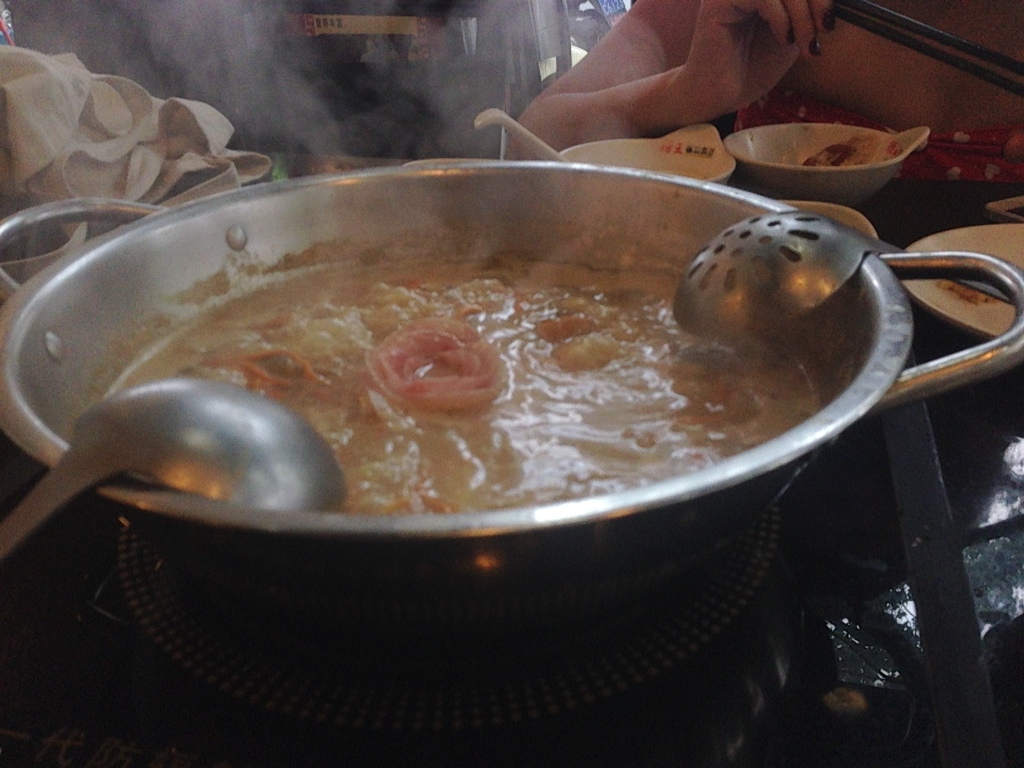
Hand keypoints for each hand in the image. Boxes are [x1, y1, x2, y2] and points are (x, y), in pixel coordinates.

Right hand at [671, 0, 833, 120]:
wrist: (720, 95)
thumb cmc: (752, 66)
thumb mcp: (793, 31)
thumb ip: (808, 8)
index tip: (828, 23)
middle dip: (818, 1)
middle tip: (823, 31)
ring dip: (802, 13)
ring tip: (804, 44)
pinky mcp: (720, 0)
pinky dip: (781, 17)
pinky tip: (783, 40)